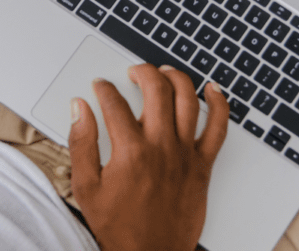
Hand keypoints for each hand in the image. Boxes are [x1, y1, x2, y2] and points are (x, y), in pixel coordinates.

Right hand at [69, 65, 228, 250]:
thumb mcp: (86, 187)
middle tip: (133, 73)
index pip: (115, 103)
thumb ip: (81, 143)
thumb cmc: (119, 227)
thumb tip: (79, 109)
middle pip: (156, 89)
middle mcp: (161, 147)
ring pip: (188, 99)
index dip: (104, 89)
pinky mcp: (203, 165)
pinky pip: (219, 127)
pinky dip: (219, 103)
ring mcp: (185, 154)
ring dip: (176, 77)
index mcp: (130, 151)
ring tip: (164, 72)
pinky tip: (213, 90)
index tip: (100, 87)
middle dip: (142, 72)